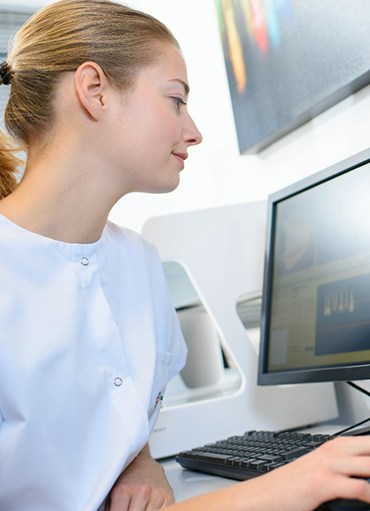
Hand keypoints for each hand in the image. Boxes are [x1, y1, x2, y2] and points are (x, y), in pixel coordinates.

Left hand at [105, 444, 174, 510]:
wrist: (142, 461)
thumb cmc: (126, 477)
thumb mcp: (112, 492)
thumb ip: (111, 509)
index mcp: (124, 491)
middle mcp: (142, 491)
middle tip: (128, 509)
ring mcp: (156, 495)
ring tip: (137, 507)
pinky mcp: (168, 498)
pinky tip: (147, 508)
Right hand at [164, 436, 369, 510]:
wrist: (265, 495)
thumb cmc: (293, 485)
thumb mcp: (321, 469)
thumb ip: (344, 467)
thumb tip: (363, 472)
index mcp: (335, 446)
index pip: (368, 442)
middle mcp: (333, 451)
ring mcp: (328, 465)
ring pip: (369, 464)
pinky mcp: (323, 483)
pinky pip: (359, 488)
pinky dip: (369, 495)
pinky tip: (369, 501)